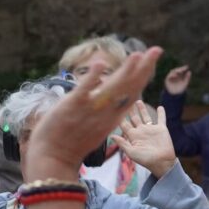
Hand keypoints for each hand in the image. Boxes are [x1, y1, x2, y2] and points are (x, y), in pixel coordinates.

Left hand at [22, 48, 160, 181]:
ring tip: (138, 54)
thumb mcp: (95, 130)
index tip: (149, 62)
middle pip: (129, 87)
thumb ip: (104, 115)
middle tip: (157, 50)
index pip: (132, 94)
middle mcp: (105, 112)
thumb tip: (107, 100)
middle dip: (144, 68)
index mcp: (111, 118)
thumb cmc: (69, 145)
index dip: (142, 77)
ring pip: (113, 87)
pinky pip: (84, 89)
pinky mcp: (72, 105)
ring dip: (126, 70)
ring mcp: (90, 108)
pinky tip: (101, 63)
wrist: (52, 158)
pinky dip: (92, 76)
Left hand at [112, 101, 176, 177]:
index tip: (115, 109)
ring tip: (138, 101)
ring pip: (145, 116)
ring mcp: (151, 129)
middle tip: (126, 100)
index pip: (124, 125)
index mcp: (133, 136)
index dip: (120, 118)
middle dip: (129, 110)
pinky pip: (161, 119)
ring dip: (142, 109)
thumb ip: (122, 143)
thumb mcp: (131, 152)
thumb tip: (111, 136)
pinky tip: (160, 107)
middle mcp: (141, 131)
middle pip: (133, 118)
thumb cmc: (145, 159)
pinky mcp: (161, 129)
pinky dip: (161, 113)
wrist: (161, 161)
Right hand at [161, 65, 190, 95]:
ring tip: (180, 72)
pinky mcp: (167, 80)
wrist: (175, 95)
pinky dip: (171, 75)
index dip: (183, 68)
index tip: (187, 67)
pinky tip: (175, 75)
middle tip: (183, 68)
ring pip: (172, 72)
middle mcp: (175, 75)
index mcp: (179, 75)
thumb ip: (187, 78)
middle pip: (176, 70)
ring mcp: (171, 77)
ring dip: (175, 71)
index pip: (181, 70)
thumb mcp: (185, 83)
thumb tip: (190, 71)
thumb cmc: (181, 89)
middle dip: (180, 69)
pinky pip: (168, 76)